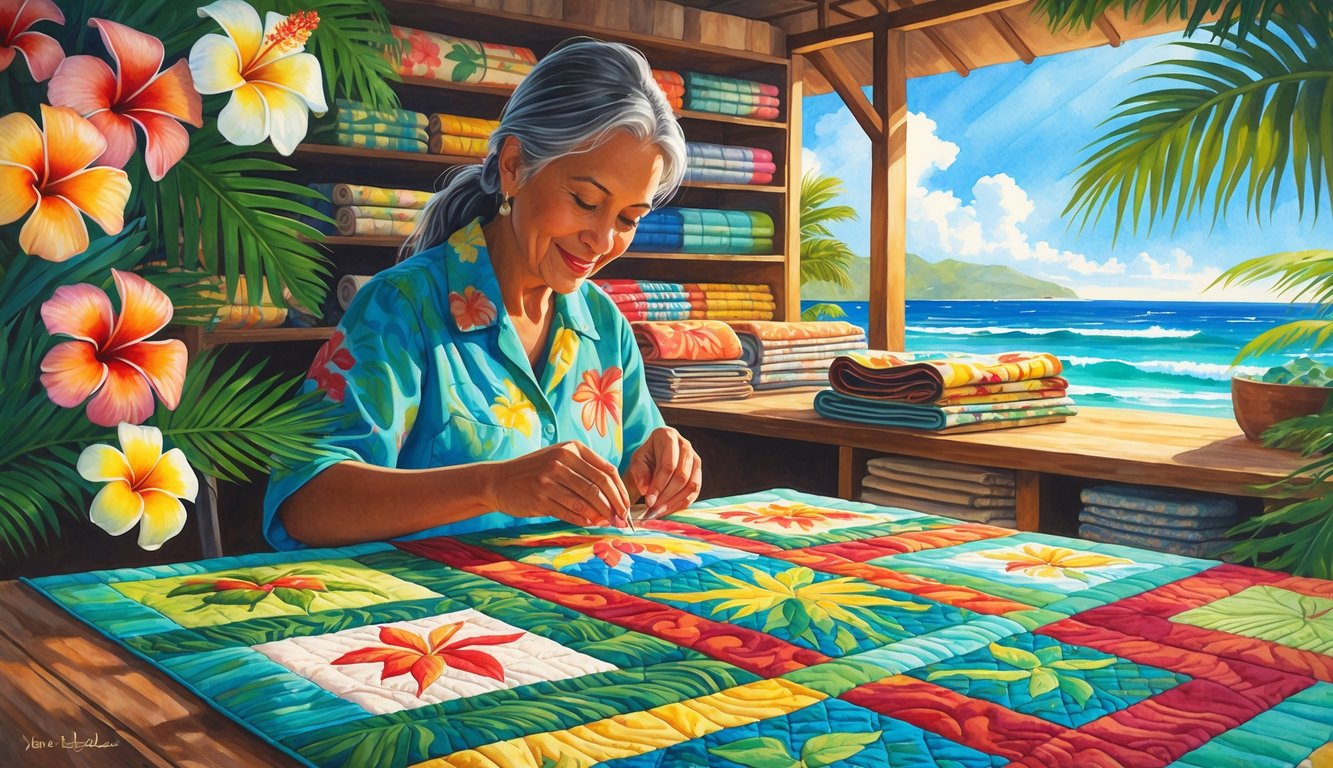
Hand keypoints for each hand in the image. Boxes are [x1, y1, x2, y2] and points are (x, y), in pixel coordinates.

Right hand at [488, 441, 630, 527]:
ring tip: (608, 524)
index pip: (607, 470)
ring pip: (586, 500)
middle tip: (621, 520)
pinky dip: (582, 519)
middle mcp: (561, 460)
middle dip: (615, 506)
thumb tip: (613, 497)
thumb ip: (585, 472)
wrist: (499, 480)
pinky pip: (568, 511)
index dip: (620, 491)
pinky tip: (589, 523)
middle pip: (599, 486)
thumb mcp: (559, 460)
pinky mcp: (540, 497)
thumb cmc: (535, 472)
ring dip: (601, 515)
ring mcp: (549, 479)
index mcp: (572, 449)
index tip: (627, 506)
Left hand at [626, 427, 701, 519]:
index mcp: (668, 436)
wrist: (654, 458)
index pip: (667, 465)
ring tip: (659, 511)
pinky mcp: (698, 471)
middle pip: (681, 476)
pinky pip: (695, 491)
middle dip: (667, 496)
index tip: (649, 501)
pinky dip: (682, 503)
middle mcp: (685, 445)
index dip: (659, 485)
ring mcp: (695, 458)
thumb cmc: (645, 458)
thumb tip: (645, 489)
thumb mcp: (637, 461)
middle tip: (653, 508)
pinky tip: (669, 509)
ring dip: (675, 501)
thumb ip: (638, 472)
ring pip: (691, 485)